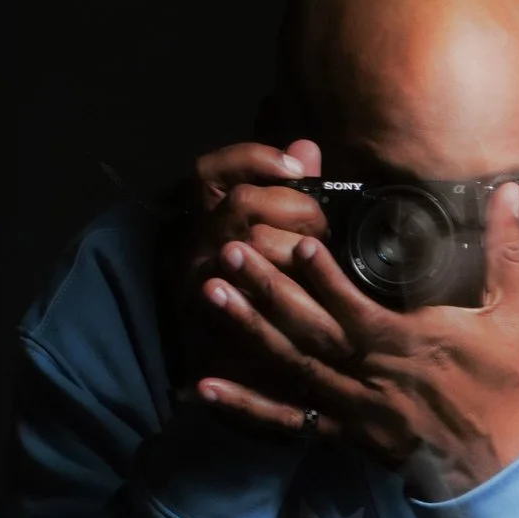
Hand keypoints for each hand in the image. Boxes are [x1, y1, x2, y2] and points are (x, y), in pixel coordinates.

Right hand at [161, 138, 329, 394]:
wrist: (229, 368)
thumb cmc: (261, 291)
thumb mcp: (271, 232)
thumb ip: (286, 191)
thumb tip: (305, 149)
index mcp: (204, 219)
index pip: (210, 172)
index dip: (254, 159)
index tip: (297, 167)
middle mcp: (196, 247)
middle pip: (241, 205)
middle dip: (295, 211)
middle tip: (323, 230)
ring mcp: (201, 285)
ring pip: (250, 249)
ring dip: (295, 252)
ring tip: (320, 264)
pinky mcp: (218, 326)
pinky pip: (254, 301)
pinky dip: (292, 294)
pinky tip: (319, 295)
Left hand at [192, 180, 518, 498]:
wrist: (494, 468)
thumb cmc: (502, 387)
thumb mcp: (511, 315)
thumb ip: (503, 252)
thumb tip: (510, 192)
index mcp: (406, 344)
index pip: (357, 307)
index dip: (326, 277)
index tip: (298, 243)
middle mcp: (370, 375)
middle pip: (310, 330)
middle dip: (268, 289)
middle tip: (230, 252)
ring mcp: (352, 408)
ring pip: (292, 367)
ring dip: (249, 331)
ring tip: (211, 294)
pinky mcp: (343, 435)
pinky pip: (288, 421)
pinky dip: (246, 406)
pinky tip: (205, 386)